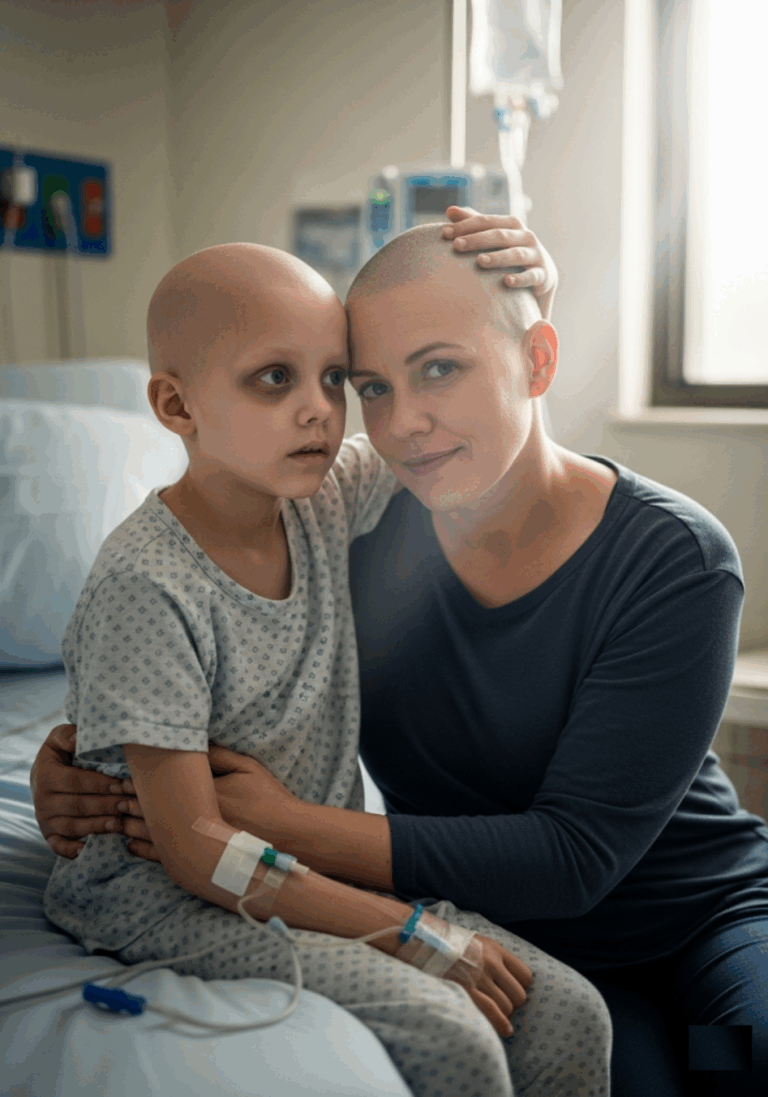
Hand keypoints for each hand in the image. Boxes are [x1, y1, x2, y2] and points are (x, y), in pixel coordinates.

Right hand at [30, 724, 126, 857]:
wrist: (44, 775)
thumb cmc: (61, 754)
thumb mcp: (60, 738)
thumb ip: (68, 735)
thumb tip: (79, 738)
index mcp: (46, 775)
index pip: (76, 781)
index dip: (101, 784)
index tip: (124, 784)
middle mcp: (43, 801)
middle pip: (78, 805)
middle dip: (106, 805)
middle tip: (129, 805)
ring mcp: (45, 820)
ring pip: (73, 826)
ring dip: (97, 826)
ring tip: (119, 823)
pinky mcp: (49, 835)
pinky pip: (59, 847)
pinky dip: (73, 850)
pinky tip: (91, 849)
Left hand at [120, 742, 300, 860]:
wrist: (288, 833)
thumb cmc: (269, 797)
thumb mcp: (248, 767)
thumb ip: (220, 755)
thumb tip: (194, 745)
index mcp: (205, 793)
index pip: (163, 787)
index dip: (140, 782)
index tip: (122, 778)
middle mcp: (197, 817)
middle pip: (154, 810)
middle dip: (130, 803)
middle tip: (112, 795)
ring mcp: (198, 840)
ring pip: (154, 834)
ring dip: (132, 825)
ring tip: (116, 818)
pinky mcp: (201, 857)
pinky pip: (165, 856)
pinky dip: (144, 850)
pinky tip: (131, 844)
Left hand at [441, 206, 557, 320]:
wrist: (542, 279)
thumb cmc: (511, 255)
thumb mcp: (494, 239)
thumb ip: (474, 225)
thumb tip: (449, 210)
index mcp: (512, 225)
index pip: (486, 221)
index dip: (465, 226)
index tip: (444, 234)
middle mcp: (526, 236)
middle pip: (500, 235)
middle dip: (477, 240)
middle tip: (456, 246)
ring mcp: (536, 255)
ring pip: (516, 254)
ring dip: (498, 257)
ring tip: (480, 261)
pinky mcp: (544, 275)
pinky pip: (531, 276)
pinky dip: (520, 279)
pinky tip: (505, 282)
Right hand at [457, 933, 531, 1038]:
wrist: (426, 943)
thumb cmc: (454, 946)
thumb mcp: (480, 943)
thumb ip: (497, 958)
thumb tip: (513, 981)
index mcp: (496, 950)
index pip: (525, 975)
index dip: (521, 987)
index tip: (512, 991)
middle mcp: (490, 963)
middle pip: (518, 995)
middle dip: (513, 1003)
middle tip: (502, 1003)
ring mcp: (478, 978)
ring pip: (507, 1007)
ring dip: (503, 1013)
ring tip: (494, 1011)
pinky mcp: (466, 990)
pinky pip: (492, 1012)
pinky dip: (502, 1024)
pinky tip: (506, 1029)